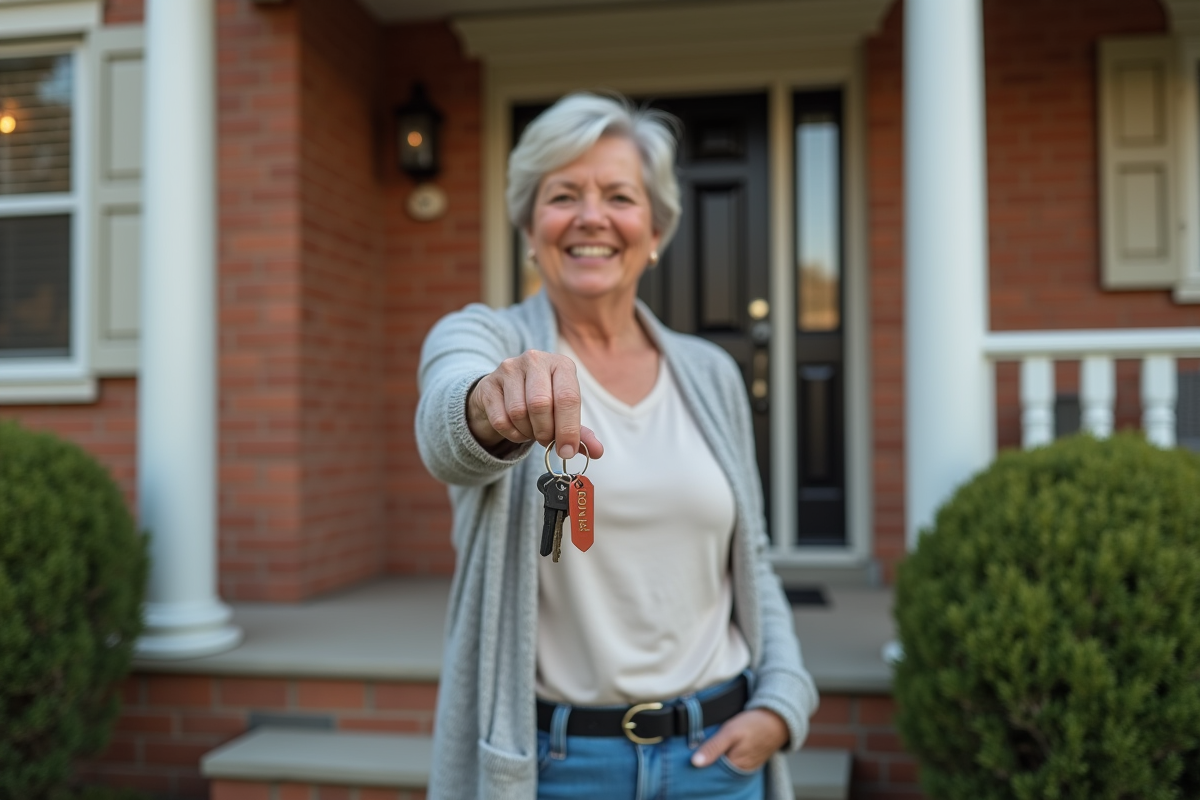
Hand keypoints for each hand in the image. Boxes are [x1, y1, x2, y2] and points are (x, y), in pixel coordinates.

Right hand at [467, 349, 603, 459]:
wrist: (505, 392)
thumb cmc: (542, 401)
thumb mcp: (564, 412)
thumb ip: (581, 433)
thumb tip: (597, 452)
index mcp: (561, 364)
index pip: (568, 398)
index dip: (568, 429)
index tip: (567, 451)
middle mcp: (535, 360)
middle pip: (540, 404)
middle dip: (545, 431)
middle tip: (546, 439)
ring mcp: (509, 369)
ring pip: (518, 412)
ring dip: (527, 432)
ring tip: (532, 431)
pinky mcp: (489, 383)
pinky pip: (500, 419)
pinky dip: (511, 434)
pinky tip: (517, 429)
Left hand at [691, 709, 788, 771]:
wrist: (777, 719)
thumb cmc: (753, 724)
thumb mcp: (730, 732)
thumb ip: (713, 747)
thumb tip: (695, 762)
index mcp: (734, 766)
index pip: (710, 773)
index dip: (698, 766)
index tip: (688, 758)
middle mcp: (740, 771)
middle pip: (717, 772)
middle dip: (706, 764)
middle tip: (696, 751)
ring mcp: (746, 767)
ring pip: (725, 767)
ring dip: (716, 760)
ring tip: (707, 750)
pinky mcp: (749, 761)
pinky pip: (733, 763)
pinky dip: (725, 758)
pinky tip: (721, 750)